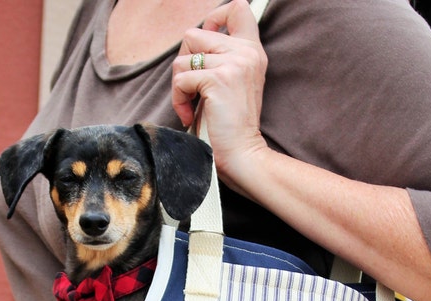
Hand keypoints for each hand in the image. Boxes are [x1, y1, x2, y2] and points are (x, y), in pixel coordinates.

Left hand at [172, 0, 268, 193]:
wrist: (242, 155)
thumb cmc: (230, 127)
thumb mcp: (231, 85)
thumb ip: (220, 60)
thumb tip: (191, 44)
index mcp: (252, 52)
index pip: (238, 9)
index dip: (214, 16)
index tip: (205, 41)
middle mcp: (246, 52)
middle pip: (195, 33)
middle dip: (183, 62)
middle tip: (190, 89)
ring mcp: (233, 63)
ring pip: (183, 57)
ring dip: (179, 85)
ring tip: (190, 106)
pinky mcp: (217, 79)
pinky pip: (180, 79)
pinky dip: (178, 100)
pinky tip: (188, 116)